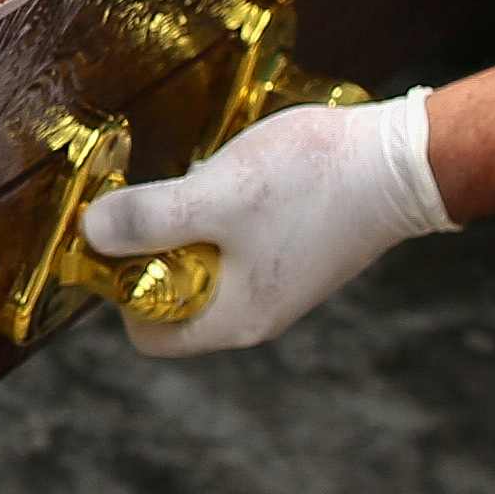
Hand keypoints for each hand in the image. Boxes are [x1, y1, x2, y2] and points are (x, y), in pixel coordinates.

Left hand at [83, 92, 448, 356]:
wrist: (402, 160)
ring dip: (187, 224)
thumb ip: (149, 219)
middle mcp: (254, 313)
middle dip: (154, 249)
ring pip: (201, 264)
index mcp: (234, 319)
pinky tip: (233, 177)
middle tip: (161, 197)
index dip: (120, 289)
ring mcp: (275, 283)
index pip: (147, 333)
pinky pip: (231, 243)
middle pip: (170, 297)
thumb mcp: (215, 197)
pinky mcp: (290, 251)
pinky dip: (218, 213)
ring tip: (204, 182)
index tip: (120, 235)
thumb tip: (92, 234)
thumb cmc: (311, 182)